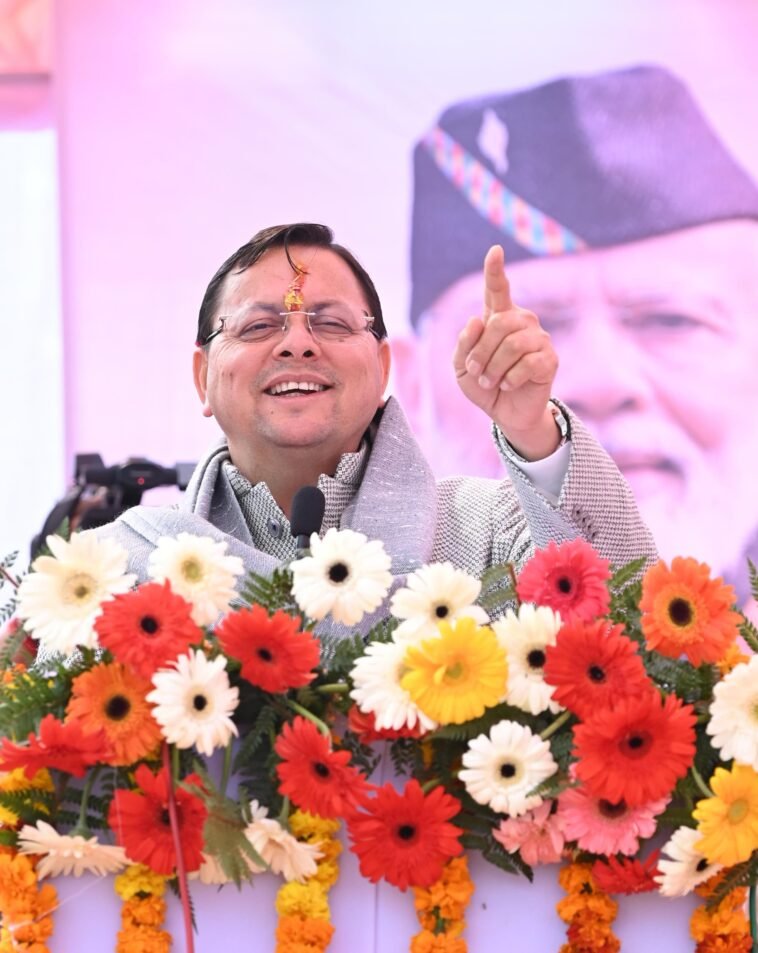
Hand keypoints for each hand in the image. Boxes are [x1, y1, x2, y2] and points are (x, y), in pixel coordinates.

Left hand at [452, 245, 559, 459]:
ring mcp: (538, 339)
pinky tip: (509, 385)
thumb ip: (463, 344)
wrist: (506, 412)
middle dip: (480, 352)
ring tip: (491, 381)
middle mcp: (521, 322)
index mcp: (498, 318)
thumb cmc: (484, 384)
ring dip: (494, 368)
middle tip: (476, 371)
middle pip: (498, 324)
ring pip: (512, 345)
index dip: (495, 270)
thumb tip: (477, 320)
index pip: (496, 289)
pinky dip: (511, 379)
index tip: (494, 251)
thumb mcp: (462, 367)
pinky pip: (527, 364)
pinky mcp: (550, 359)